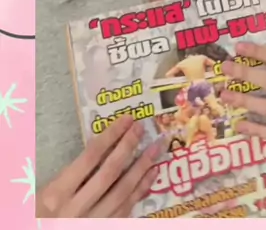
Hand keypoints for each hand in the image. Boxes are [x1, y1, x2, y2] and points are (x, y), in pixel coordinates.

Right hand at [36, 114, 160, 217]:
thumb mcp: (40, 192)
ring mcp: (91, 224)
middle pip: (109, 173)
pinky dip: (140, 192)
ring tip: (156, 148)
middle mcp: (75, 210)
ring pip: (122, 193)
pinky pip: (125, 211)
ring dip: (142, 168)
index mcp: (56, 194)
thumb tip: (96, 145)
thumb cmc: (36, 214)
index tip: (126, 119)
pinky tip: (151, 176)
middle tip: (142, 128)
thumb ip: (66, 171)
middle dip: (128, 147)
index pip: (89, 158)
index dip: (110, 136)